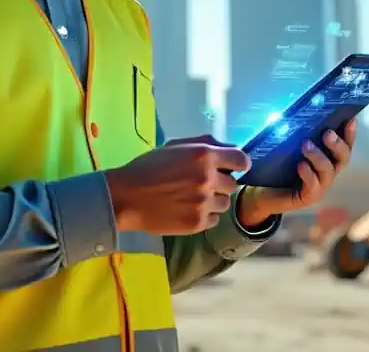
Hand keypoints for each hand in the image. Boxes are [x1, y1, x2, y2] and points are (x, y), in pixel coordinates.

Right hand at [104, 136, 250, 234]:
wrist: (126, 197)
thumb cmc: (148, 167)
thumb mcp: (176, 146)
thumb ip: (206, 144)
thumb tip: (230, 149)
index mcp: (204, 155)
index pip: (242, 160)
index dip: (239, 164)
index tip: (233, 168)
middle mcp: (209, 179)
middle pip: (232, 184)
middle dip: (220, 184)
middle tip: (200, 184)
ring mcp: (204, 203)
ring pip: (224, 203)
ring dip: (213, 200)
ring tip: (191, 198)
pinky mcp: (198, 223)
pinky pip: (214, 219)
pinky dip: (204, 216)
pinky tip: (187, 210)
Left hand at [237, 119, 356, 227]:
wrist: (263, 192)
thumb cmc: (277, 166)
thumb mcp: (289, 146)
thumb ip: (298, 133)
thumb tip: (300, 112)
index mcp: (328, 157)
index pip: (345, 144)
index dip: (350, 133)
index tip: (350, 119)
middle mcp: (328, 171)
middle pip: (343, 158)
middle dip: (338, 144)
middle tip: (327, 133)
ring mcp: (320, 186)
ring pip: (328, 171)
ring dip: (318, 156)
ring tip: (305, 145)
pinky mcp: (307, 197)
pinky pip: (313, 186)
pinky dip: (308, 174)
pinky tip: (300, 165)